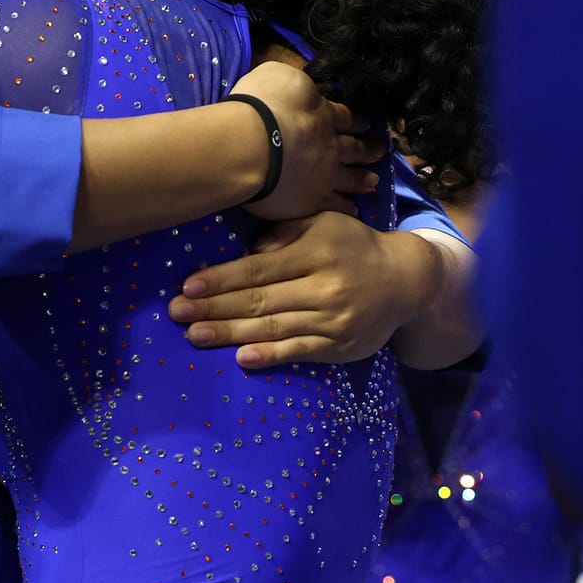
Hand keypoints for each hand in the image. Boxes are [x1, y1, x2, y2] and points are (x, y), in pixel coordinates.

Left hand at [167, 212, 444, 369]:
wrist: (406, 280)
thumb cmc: (353, 246)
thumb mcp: (324, 223)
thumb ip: (287, 232)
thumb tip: (251, 248)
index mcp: (316, 252)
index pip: (260, 268)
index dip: (222, 278)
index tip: (188, 285)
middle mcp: (324, 286)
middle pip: (261, 299)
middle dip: (215, 307)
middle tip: (176, 312)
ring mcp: (333, 319)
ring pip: (275, 327)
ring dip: (231, 333)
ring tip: (195, 335)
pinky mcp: (340, 346)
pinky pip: (301, 352)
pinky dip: (271, 355)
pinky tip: (243, 359)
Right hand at [231, 60, 385, 219]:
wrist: (252, 143)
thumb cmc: (260, 105)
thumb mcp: (278, 75)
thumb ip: (295, 83)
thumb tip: (303, 88)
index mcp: (323, 114)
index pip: (345, 117)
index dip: (357, 120)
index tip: (369, 123)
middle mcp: (330, 145)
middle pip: (354, 147)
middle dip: (368, 148)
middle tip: (382, 151)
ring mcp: (325, 175)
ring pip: (350, 178)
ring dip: (362, 178)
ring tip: (374, 181)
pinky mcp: (313, 200)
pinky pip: (334, 205)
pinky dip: (345, 206)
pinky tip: (352, 210)